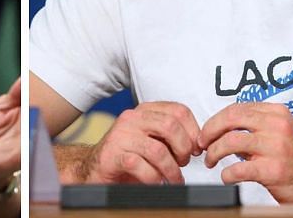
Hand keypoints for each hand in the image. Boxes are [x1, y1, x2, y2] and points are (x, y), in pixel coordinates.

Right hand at [78, 101, 201, 184]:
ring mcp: (120, 136)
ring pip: (157, 150)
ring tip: (173, 179)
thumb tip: (197, 143)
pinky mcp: (112, 156)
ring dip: (171, 170)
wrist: (94, 167)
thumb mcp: (151, 139)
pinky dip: (153, 178)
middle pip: (170, 126)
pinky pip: (140, 166)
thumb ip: (170, 136)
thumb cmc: (128, 155)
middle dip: (183, 149)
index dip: (193, 131)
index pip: (178, 110)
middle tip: (183, 163)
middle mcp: (132, 118)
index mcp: (145, 110)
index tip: (195, 149)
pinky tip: (156, 183)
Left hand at [200, 102, 292, 202]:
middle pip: (230, 119)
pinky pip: (239, 168)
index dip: (216, 120)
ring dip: (214, 152)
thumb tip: (222, 129)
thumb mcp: (278, 133)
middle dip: (209, 131)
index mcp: (277, 113)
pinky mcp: (273, 169)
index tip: (207, 132)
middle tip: (202, 144)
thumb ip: (254, 127)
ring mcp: (276, 147)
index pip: (237, 109)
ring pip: (230, 141)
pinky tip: (227, 176)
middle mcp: (277, 126)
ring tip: (211, 161)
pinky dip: (226, 173)